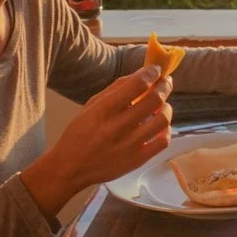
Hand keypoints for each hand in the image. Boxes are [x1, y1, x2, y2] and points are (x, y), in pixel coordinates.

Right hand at [21, 65, 172, 216]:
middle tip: (165, 81)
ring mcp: (129, 146)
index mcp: (104, 110)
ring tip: (162, 105)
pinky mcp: (137, 161)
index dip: (151, 72)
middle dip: (164, 85)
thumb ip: (116, 88)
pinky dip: (166, 130)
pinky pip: (163, 142)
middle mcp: (118, 127)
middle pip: (154, 100)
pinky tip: (159, 125)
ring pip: (162, 120)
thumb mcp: (91, 105)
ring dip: (166, 107)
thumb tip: (142, 74)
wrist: (70, 168)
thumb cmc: (80, 133)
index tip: (156, 69)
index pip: (137, 85)